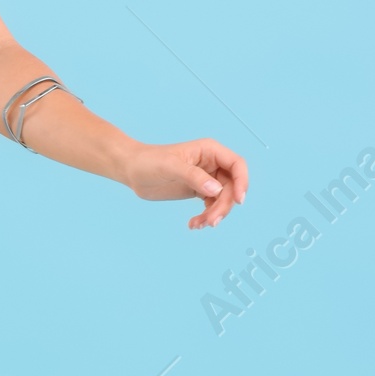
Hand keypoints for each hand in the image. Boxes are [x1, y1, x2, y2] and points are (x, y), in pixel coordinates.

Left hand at [127, 139, 247, 228]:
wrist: (131, 170)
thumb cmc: (149, 161)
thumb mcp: (171, 167)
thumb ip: (194, 177)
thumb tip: (216, 190)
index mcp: (210, 151)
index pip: (237, 165)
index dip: (242, 182)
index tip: (238, 201)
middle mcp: (212, 164)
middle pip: (231, 187)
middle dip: (223, 206)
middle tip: (211, 221)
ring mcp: (206, 178)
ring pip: (222, 200)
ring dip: (214, 214)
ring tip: (198, 225)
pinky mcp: (197, 191)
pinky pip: (211, 206)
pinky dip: (205, 217)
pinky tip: (193, 224)